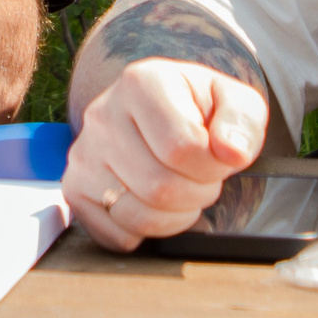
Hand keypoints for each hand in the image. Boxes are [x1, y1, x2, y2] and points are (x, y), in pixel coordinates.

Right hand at [62, 59, 267, 251]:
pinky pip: (116, 235)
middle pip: (160, 187)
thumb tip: (232, 151)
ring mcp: (83, 153)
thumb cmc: (200, 110)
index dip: (213, 166)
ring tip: (183, 190)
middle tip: (203, 179)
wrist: (164, 116)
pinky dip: (146, 233)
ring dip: (176, 217)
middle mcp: (102, 114)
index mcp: (142, 82)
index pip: (182, 147)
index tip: (220, 158)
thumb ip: (243, 120)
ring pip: (137, 216)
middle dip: (198, 194)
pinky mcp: (74, 188)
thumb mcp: (234, 101)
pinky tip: (155, 205)